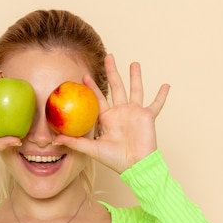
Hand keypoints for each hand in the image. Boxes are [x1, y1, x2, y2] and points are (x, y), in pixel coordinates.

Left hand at [53, 54, 169, 173]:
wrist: (135, 166)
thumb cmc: (114, 160)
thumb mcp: (92, 149)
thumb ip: (75, 142)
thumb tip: (55, 140)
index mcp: (108, 118)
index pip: (98, 98)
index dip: (91, 87)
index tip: (84, 75)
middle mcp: (121, 112)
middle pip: (116, 87)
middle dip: (112, 72)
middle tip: (108, 56)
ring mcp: (135, 113)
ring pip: (135, 90)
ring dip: (135, 77)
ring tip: (134, 63)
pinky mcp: (147, 117)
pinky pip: (156, 104)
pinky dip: (162, 95)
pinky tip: (167, 85)